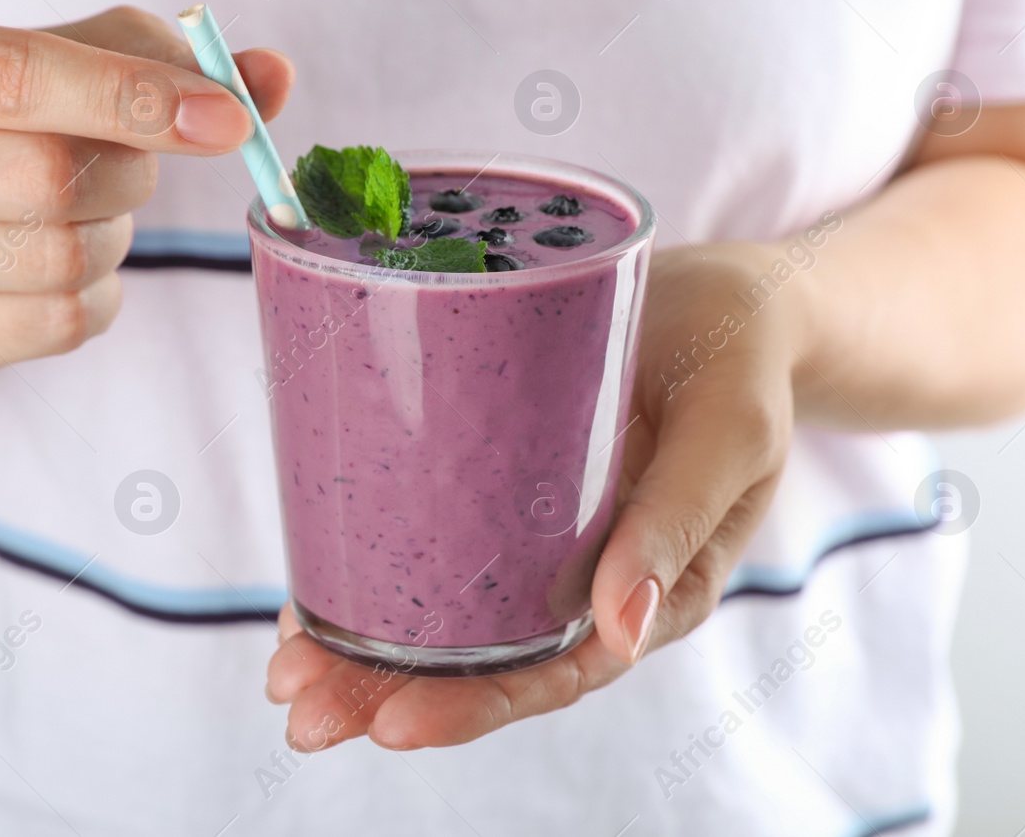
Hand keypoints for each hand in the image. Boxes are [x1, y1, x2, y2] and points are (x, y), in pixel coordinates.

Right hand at [0, 7, 292, 373]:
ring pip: (59, 259)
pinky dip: (98, 293)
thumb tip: (272, 77)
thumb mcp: (55, 58)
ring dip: (114, 235)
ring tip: (92, 211)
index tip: (226, 120)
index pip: (19, 76)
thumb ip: (160, 56)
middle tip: (136, 165)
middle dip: (131, 172)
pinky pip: (57, 324)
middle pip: (48, 178)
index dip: (135, 98)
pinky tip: (74, 264)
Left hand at [265, 243, 798, 750]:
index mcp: (650, 590)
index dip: (477, 704)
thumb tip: (622, 630)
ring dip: (363, 649)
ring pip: (446, 613)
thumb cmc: (739, 368)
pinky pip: (432, 541)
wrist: (719, 300)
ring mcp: (535, 534)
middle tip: (303, 709)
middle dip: (389, 691)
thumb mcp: (726, 436)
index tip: (396, 723)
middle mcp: (583, 576)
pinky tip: (308, 592)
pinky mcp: (496, 481)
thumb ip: (678, 521)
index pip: (558, 671)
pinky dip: (369, 572)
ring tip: (286, 670)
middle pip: (483, 659)